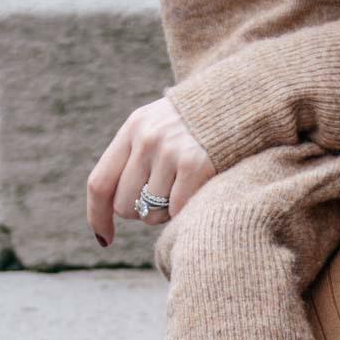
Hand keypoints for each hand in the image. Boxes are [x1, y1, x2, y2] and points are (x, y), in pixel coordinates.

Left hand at [87, 98, 214, 247]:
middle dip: (140, 213)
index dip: (97, 216)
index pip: (100, 183)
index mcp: (133, 128)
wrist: (241, 101)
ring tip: (184, 189)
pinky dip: (185, 211)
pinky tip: (198, 191)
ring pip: (151, 213)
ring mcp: (170, 152)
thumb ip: (135, 157)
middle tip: (162, 202)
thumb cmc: (198, 123)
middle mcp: (147, 139)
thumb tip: (117, 209)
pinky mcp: (195, 165)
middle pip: (124, 205)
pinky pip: (177, 211)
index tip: (104, 238)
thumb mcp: (159, 126)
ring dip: (166, 213)